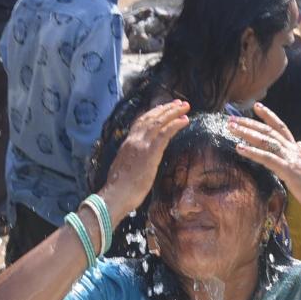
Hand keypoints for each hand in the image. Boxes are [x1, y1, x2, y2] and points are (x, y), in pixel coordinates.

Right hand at [99, 100, 189, 225]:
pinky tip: (184, 120)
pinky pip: (165, 133)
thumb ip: (132, 163)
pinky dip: (175, 124)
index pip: (140, 123)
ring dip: (173, 112)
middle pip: (151, 118)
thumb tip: (137, 166)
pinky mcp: (150, 153)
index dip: (153, 114)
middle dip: (165, 109)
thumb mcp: (124, 171)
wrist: (115, 196)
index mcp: (127, 145)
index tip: (163, 109)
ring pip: (159, 122)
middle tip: (178, 103)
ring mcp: (141, 145)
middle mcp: (133, 141)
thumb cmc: (119, 192)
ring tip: (184, 107)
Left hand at [228, 103, 300, 220]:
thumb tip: (299, 144)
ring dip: (246, 133)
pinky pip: (267, 158)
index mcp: (296, 149)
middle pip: (268, 131)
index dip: (268, 115)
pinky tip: (239, 148)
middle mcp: (292, 150)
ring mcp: (290, 159)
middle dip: (249, 123)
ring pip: (266, 140)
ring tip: (231, 128)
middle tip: (232, 119)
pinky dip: (252, 152)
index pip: (280, 127)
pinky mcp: (288, 170)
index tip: (256, 106)